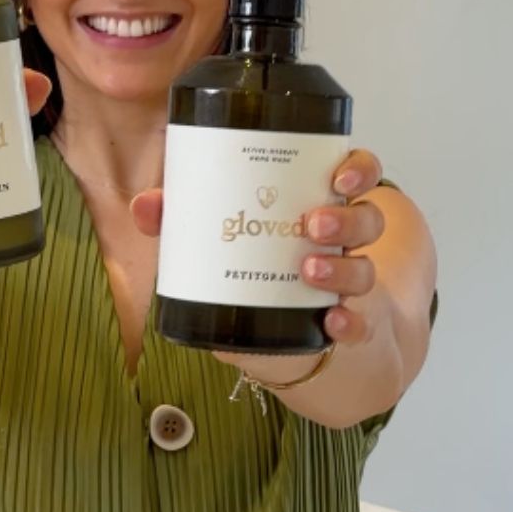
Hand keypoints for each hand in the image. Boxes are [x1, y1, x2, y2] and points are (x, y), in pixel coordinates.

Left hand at [130, 147, 386, 345]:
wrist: (292, 344)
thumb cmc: (257, 275)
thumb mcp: (221, 246)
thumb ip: (183, 223)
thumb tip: (145, 206)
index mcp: (319, 209)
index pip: (356, 175)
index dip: (358, 168)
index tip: (339, 172)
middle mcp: (342, 244)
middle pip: (367, 218)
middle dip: (344, 217)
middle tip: (312, 223)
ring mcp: (349, 285)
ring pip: (366, 267)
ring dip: (342, 266)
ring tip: (309, 268)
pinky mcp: (351, 327)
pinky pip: (362, 323)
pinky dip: (351, 322)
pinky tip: (334, 320)